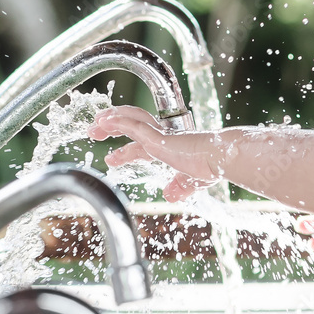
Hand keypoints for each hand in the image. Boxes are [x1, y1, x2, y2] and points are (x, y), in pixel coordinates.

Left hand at [88, 105, 221, 201]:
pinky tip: (105, 121)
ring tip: (95, 123)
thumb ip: (181, 186)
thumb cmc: (212, 167)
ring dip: (111, 119)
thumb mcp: (192, 181)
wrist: (220, 158)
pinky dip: (118, 121)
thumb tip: (169, 194)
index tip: (111, 159)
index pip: (142, 145)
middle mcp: (163, 137)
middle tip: (94, 131)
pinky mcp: (158, 136)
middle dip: (112, 128)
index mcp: (170, 147)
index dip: (125, 151)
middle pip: (132, 126)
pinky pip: (133, 125)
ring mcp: (160, 135)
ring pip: (130, 118)